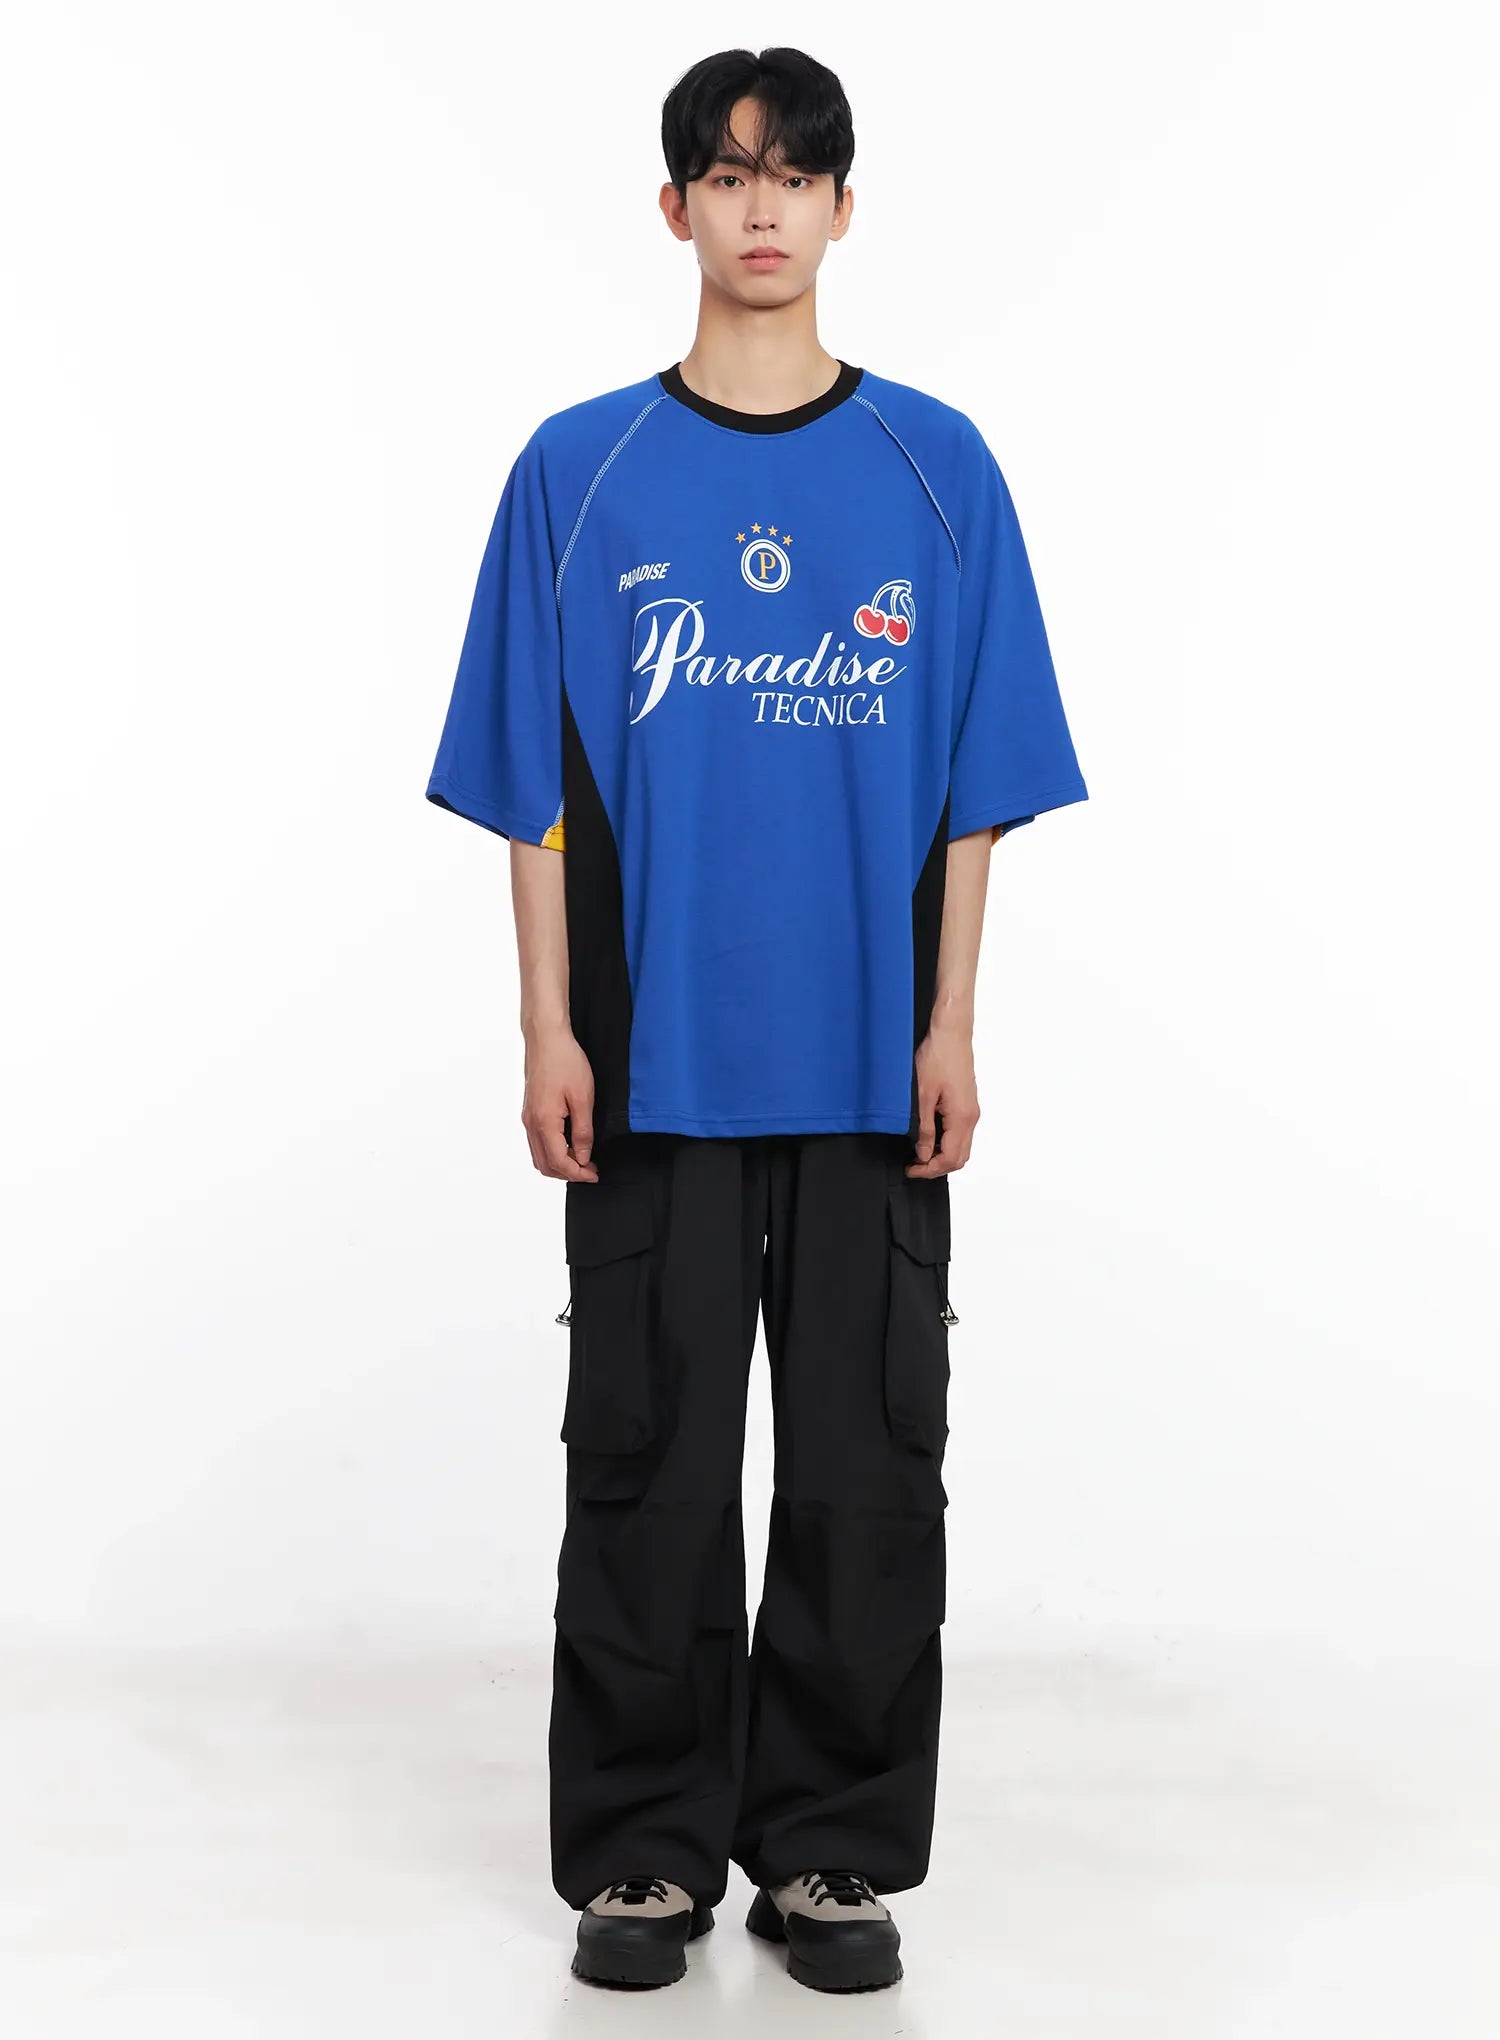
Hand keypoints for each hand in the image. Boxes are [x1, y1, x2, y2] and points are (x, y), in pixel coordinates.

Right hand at [521, 1024, 599, 1179]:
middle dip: (568, 1173)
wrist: (546, 1037)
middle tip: (590, 1170)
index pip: (559, 1162)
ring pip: (539, 1155)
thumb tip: (582, 1157)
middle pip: (545, 1165)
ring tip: (581, 1159)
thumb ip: (583, 1132)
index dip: (578, 1174)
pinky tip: (568, 1145)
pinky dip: (551, 1151)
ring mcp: (528, 1117)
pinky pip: (537, 1142)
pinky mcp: (530, 1110)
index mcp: (544, 1122)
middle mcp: (531, 1123)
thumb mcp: (583, 1098)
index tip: (594, 1174)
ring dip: (559, 1163)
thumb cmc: (565, 1061)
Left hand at [906, 1021, 978, 1176]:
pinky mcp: (967, 1104)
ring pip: (962, 1146)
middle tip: (913, 1165)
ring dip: (942, 1155)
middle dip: (936, 1167)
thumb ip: (923, 1128)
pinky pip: (961, 1133)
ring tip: (918, 1153)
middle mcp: (971, 1117)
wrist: (951, 1033)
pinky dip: (947, 1142)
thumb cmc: (937, 1056)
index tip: (911, 1169)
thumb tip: (922, 1153)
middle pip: (960, 1157)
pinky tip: (928, 1137)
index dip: (929, 1169)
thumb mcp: (922, 1095)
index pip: (950, 1158)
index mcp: (962, 1117)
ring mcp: (971, 1110)